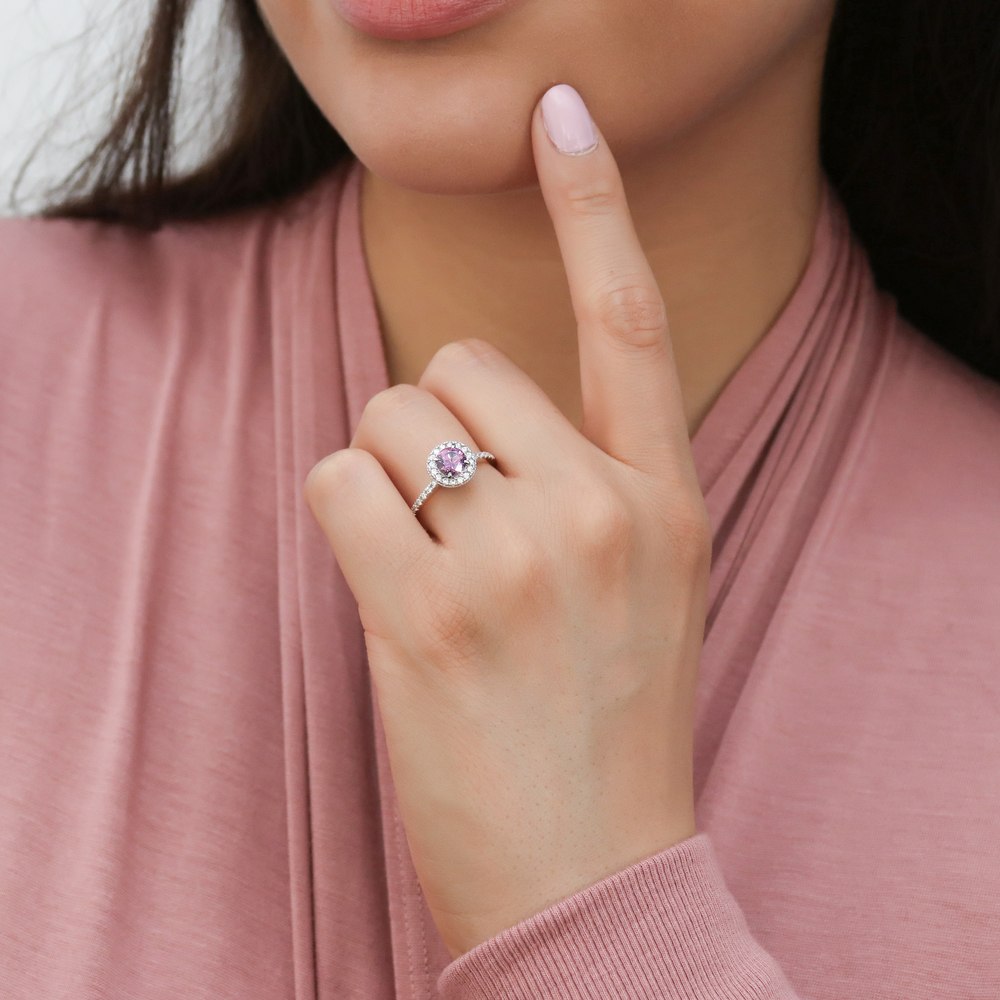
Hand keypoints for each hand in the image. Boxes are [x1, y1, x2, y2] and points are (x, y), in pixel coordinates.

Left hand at [304, 83, 710, 958]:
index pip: (631, 316)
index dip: (596, 203)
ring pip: (387, 418)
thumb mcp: (643, 584)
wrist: (595, 877)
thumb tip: (469, 404)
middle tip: (453, 519)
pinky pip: (337, 480)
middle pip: (456, 364)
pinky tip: (384, 593)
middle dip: (431, 423)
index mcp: (662, 498)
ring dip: (382, 473)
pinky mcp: (428, 613)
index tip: (562, 115)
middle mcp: (598, 509)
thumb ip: (583, 478)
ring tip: (426, 571)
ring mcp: (515, 560)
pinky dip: (340, 515)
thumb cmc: (608, 725)